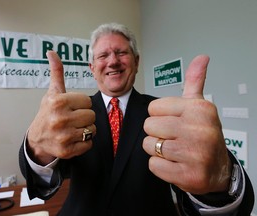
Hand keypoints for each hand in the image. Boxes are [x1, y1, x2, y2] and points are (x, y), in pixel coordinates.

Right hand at [27, 51, 95, 164]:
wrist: (37, 138)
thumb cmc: (48, 112)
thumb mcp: (52, 92)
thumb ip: (57, 73)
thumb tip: (52, 52)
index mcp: (58, 102)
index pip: (88, 101)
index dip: (81, 104)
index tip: (71, 107)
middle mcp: (59, 119)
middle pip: (92, 115)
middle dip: (85, 116)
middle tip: (73, 118)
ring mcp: (63, 136)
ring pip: (92, 130)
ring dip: (86, 129)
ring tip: (73, 128)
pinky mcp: (67, 151)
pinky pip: (89, 144)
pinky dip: (84, 142)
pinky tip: (73, 138)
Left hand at [143, 55, 231, 193]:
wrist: (218, 169)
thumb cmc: (203, 134)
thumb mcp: (199, 106)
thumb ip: (195, 81)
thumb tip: (201, 57)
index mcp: (199, 109)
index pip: (153, 108)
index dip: (159, 116)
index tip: (174, 122)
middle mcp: (199, 129)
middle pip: (149, 125)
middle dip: (157, 133)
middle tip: (174, 138)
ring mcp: (195, 154)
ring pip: (149, 145)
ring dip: (157, 150)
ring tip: (175, 151)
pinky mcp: (188, 175)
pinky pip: (154, 165)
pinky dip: (160, 166)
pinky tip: (176, 164)